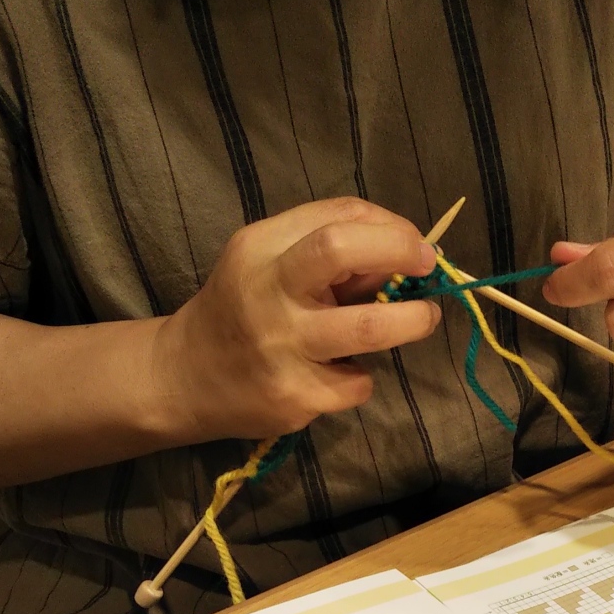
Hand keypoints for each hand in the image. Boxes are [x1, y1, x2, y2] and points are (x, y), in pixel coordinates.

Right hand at [154, 197, 439, 441]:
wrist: (184, 377)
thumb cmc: (243, 309)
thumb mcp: (270, 263)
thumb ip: (329, 250)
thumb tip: (405, 252)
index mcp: (261, 248)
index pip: (337, 216)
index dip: (392, 226)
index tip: (417, 245)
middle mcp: (267, 292)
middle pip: (339, 249)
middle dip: (400, 251)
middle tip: (429, 268)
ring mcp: (280, 348)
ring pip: (369, 328)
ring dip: (412, 322)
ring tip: (421, 320)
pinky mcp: (293, 396)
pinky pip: (355, 384)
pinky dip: (360, 378)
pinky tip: (337, 374)